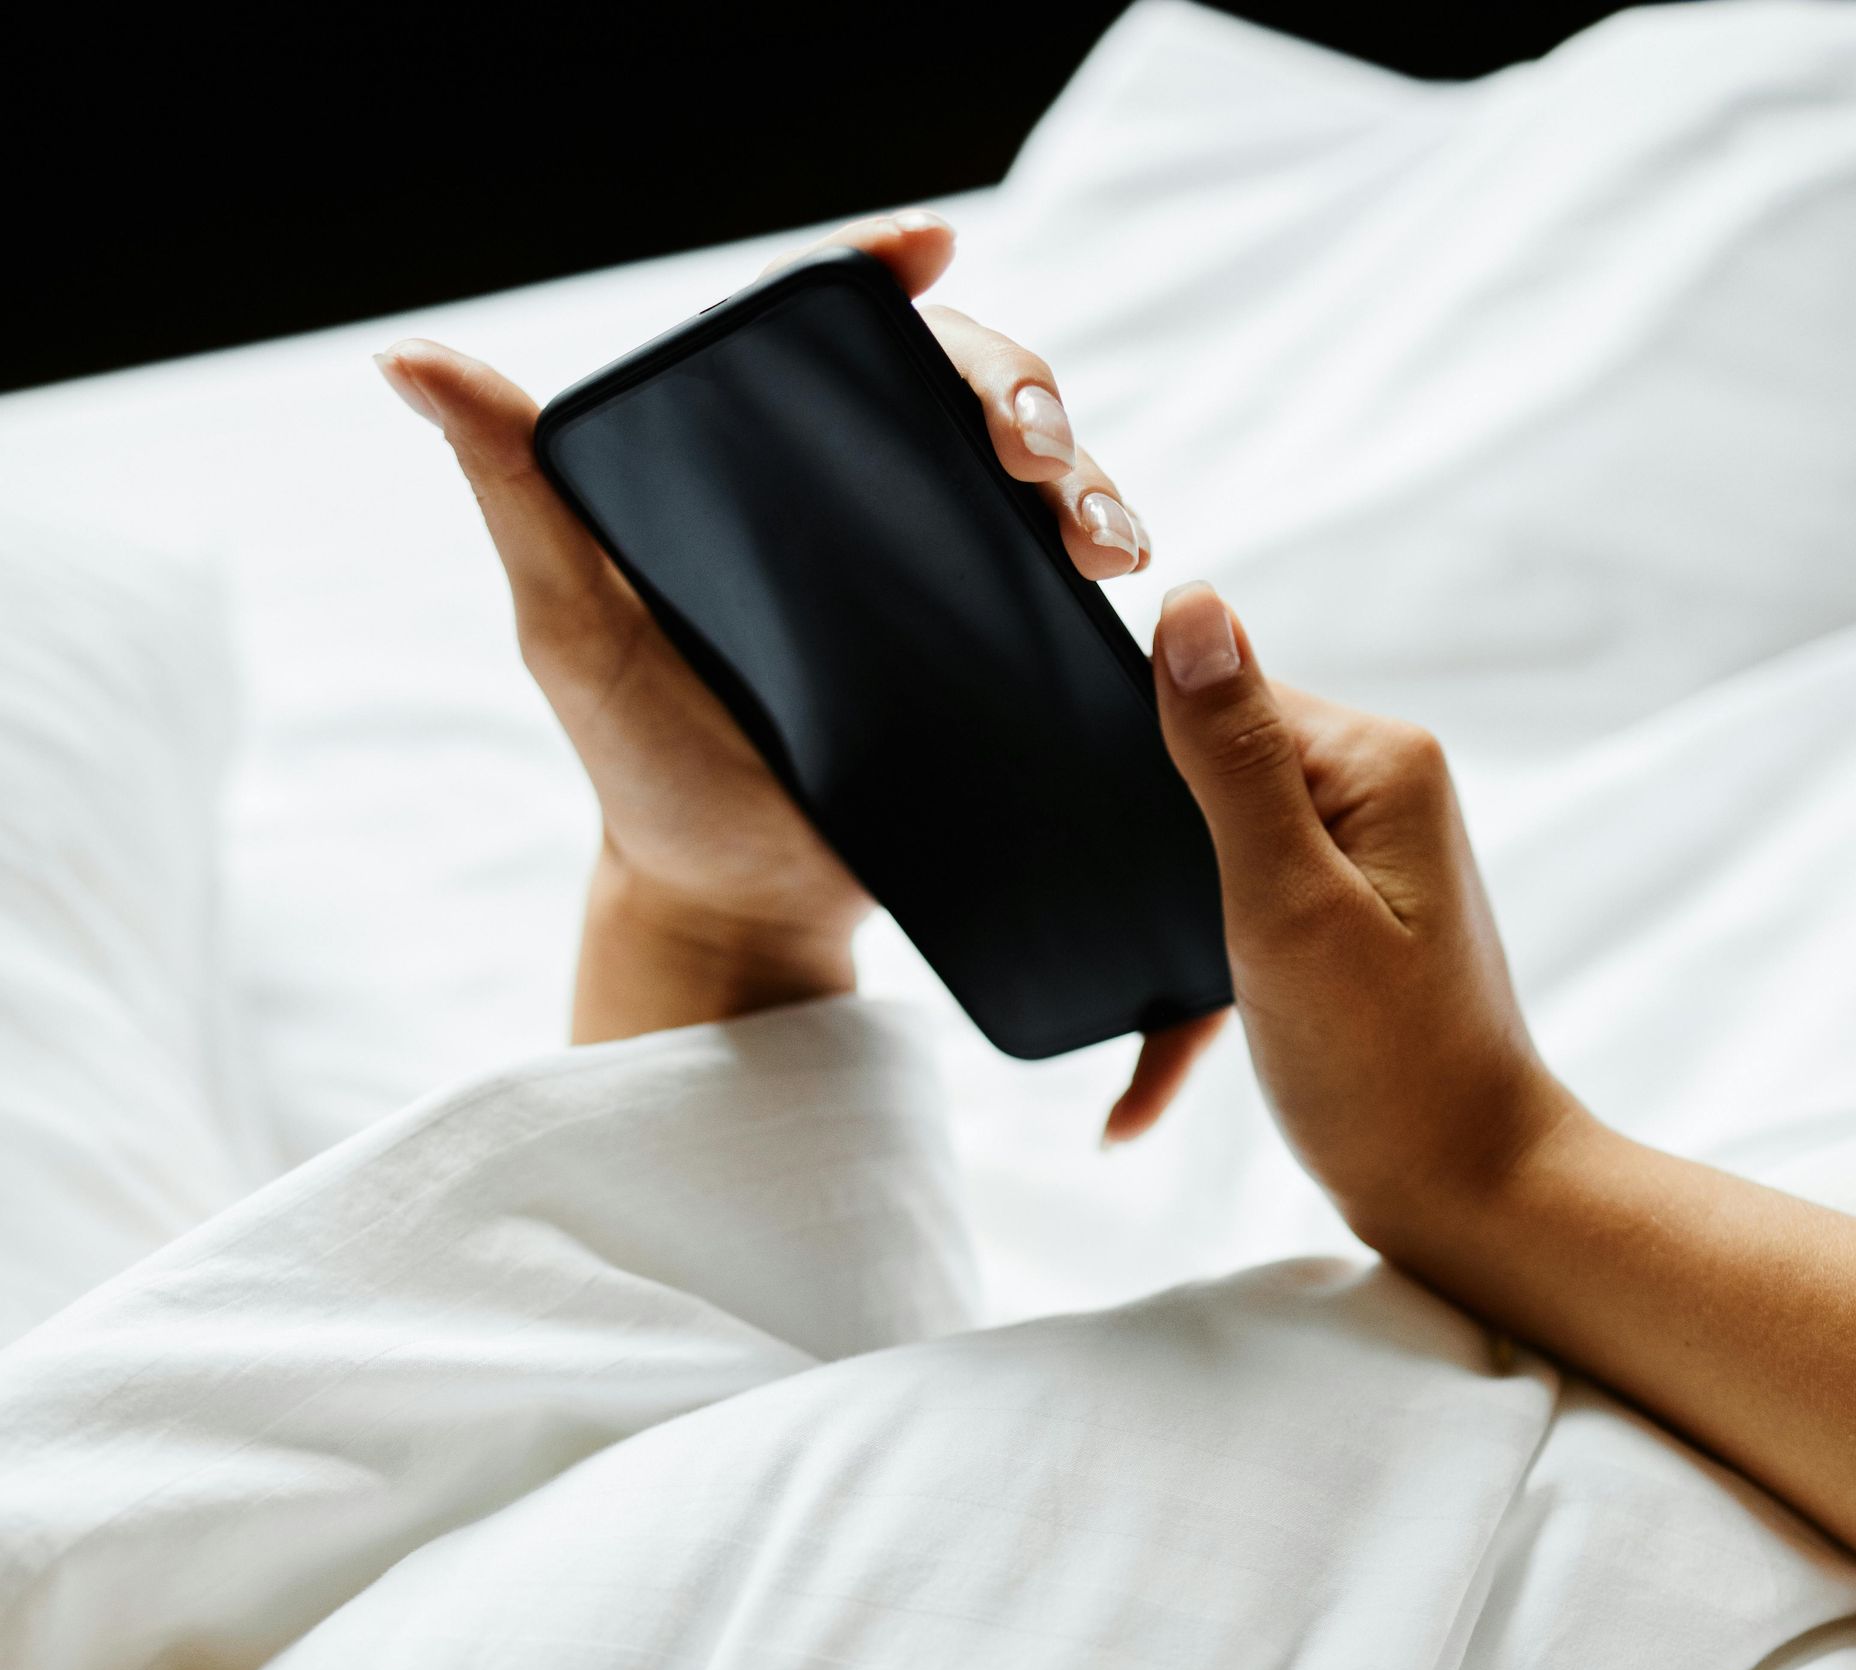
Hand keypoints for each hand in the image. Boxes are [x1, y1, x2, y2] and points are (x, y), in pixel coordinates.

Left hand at [377, 213, 1202, 1126]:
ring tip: (1085, 529)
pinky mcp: (987, 654)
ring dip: (1079, 471)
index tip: (928, 247)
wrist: (731, 905)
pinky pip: (1054, 584)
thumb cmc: (640, 763)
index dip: (879, 275)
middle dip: (1013, 384)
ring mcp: (929, 577)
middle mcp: (853, 504)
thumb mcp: (566, 623)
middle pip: (952, 387)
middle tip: (1024, 446)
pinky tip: (1114, 577)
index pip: (827, 334)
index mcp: (759, 467)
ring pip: (1028, 475)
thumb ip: (513, 488)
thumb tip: (408, 357)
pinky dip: (1098, 555)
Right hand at [1150, 579, 1566, 1256]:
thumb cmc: (1383, 1067)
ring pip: (1210, 858)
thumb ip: (1232, 760)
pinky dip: (1189, 1007)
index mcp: (1377, 760)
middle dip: (1144, 855)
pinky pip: (1237, 931)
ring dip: (1160, 946)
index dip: (1146, 756)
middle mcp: (1380, 790)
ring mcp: (1364, 861)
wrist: (1465, 1197)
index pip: (1223, 691)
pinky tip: (1134, 1103)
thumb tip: (1188, 605)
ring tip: (1136, 1044)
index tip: (1099, 835)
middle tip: (1112, 937)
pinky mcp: (1343, 926)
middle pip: (1210, 771)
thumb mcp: (1285, 905)